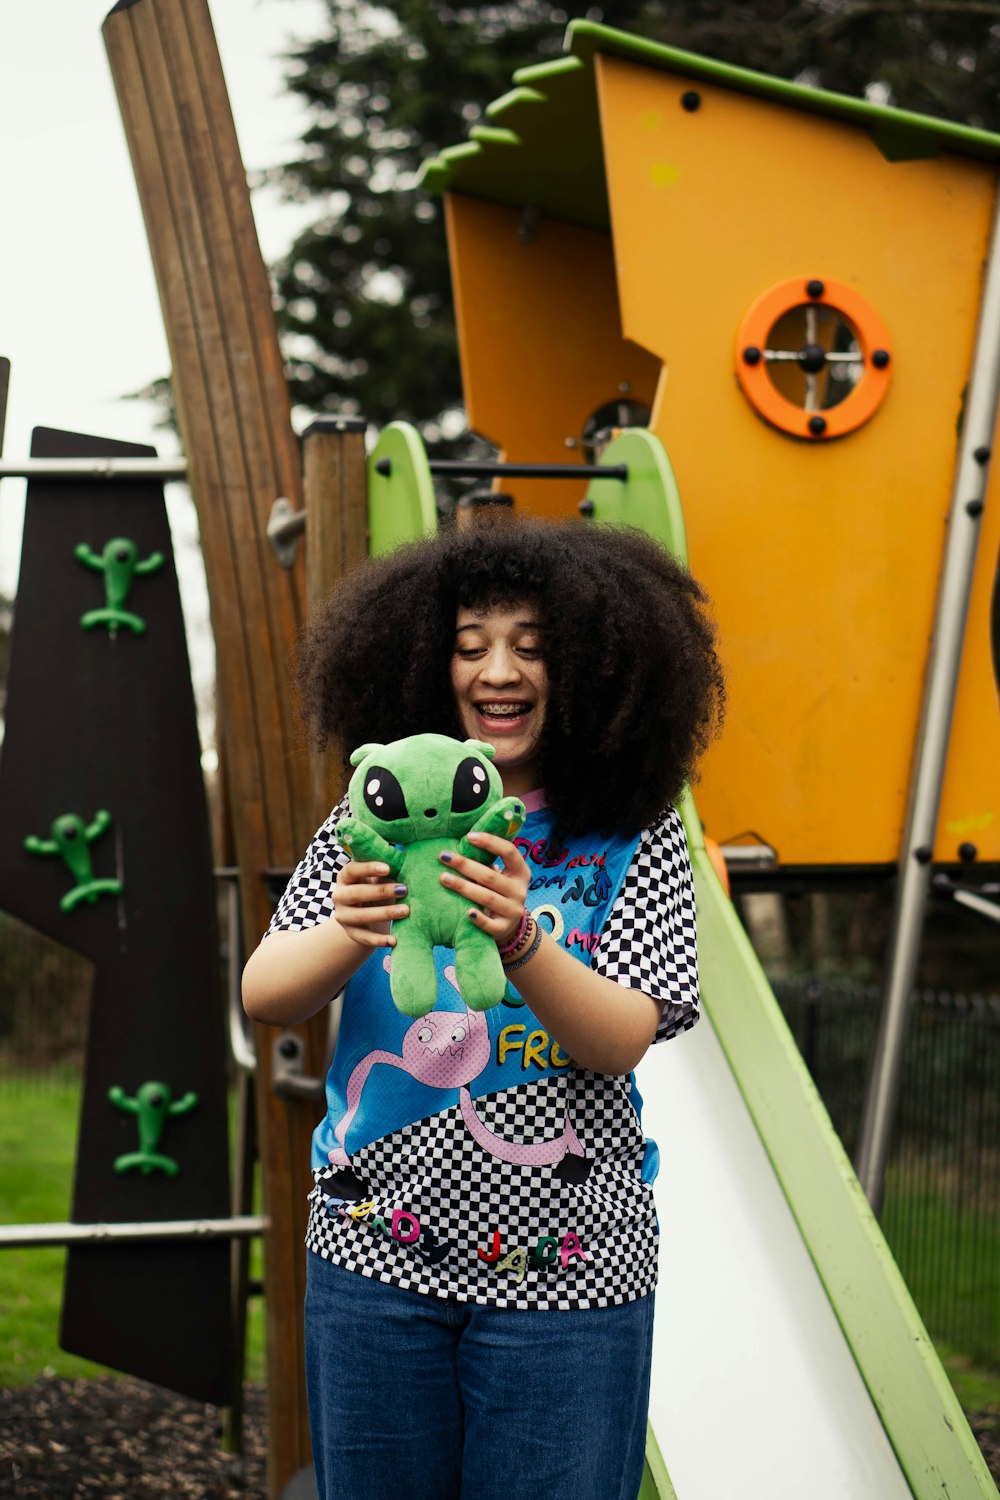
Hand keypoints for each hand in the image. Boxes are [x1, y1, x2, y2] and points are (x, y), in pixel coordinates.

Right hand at [333, 860, 408, 949]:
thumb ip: (385, 873)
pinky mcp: (351, 933)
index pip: (352, 870)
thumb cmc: (376, 888)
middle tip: (404, 890)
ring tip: (405, 911)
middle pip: (356, 893)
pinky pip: (364, 937)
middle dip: (381, 891)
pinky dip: (378, 940)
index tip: (388, 868)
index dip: (368, 868)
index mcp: (345, 877)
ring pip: (361, 916)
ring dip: (384, 913)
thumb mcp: (377, 879)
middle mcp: (339, 895)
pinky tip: (393, 941)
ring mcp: (343, 916)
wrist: (366, 915)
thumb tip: (405, 866)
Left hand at [439, 832, 530, 947]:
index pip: (509, 851)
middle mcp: (519, 891)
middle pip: (490, 876)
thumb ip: (487, 862)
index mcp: (520, 872)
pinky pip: (490, 925)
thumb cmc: (497, 891)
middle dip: (465, 865)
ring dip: (464, 887)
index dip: (490, 842)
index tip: (469, 836)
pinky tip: (467, 912)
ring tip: (444, 878)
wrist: (508, 925)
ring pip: (487, 897)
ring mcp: (513, 911)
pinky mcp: (504, 928)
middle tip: (444, 856)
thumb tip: (458, 844)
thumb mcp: (500, 876)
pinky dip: (479, 919)